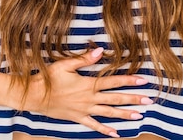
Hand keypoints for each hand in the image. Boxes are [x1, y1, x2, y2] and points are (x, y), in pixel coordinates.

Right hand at [23, 47, 152, 137]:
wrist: (34, 96)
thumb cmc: (49, 78)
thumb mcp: (65, 64)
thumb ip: (84, 59)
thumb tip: (100, 51)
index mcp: (88, 84)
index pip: (113, 82)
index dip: (129, 80)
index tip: (143, 80)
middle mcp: (89, 99)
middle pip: (115, 99)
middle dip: (133, 99)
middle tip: (148, 100)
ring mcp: (84, 110)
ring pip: (108, 113)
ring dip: (124, 114)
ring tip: (139, 116)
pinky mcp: (77, 117)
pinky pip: (94, 125)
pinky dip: (105, 130)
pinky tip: (116, 134)